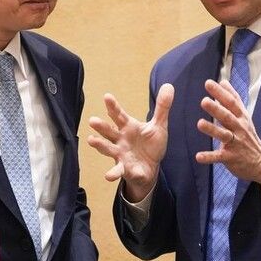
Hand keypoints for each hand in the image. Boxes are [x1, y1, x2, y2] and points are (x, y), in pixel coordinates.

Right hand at [88, 83, 174, 201]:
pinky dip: (113, 173)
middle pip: (109, 131)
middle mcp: (120, 139)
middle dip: (101, 126)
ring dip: (100, 145)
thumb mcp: (158, 126)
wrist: (151, 168)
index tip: (107, 96)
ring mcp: (120, 154)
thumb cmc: (151, 145)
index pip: (119, 115)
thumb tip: (169, 85)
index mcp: (128, 127)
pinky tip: (109, 176)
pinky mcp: (124, 168)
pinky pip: (118, 170)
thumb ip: (162, 107)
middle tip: (92, 120)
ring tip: (91, 140)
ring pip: (108, 148)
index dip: (113, 106)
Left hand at [196, 79, 260, 189]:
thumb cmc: (247, 135)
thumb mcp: (243, 115)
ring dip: (212, 130)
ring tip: (199, 123)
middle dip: (216, 109)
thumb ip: (233, 99)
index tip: (209, 83)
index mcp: (241, 117)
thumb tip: (223, 81)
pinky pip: (219, 157)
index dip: (220, 93)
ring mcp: (236, 143)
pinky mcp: (231, 157)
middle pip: (228, 117)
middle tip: (204, 101)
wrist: (260, 161)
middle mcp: (239, 128)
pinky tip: (198, 156)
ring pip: (224, 135)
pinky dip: (209, 157)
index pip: (231, 102)